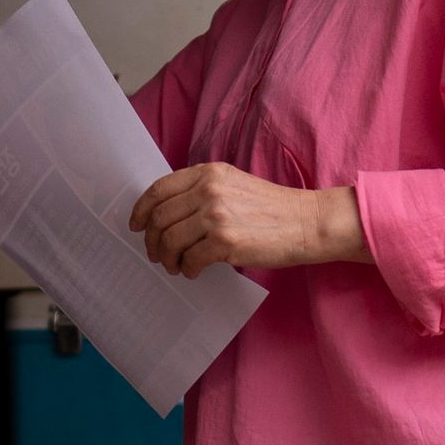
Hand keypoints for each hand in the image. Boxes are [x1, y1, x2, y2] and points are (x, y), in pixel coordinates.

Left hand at [129, 165, 367, 275]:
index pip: (159, 190)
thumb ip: (203, 191)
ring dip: (168, 259)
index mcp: (208, 173)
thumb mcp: (234, 185)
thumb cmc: (273, 209)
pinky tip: (195, 271)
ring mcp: (216, 216)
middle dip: (152, 242)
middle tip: (157, 255)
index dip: (141, 211)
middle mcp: (208, 190)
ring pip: (169, 241)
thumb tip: (170, 215)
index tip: (137, 226)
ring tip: (177, 266)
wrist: (307, 223)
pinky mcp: (225, 242)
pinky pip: (189, 260)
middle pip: (159, 218)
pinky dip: (187, 269)